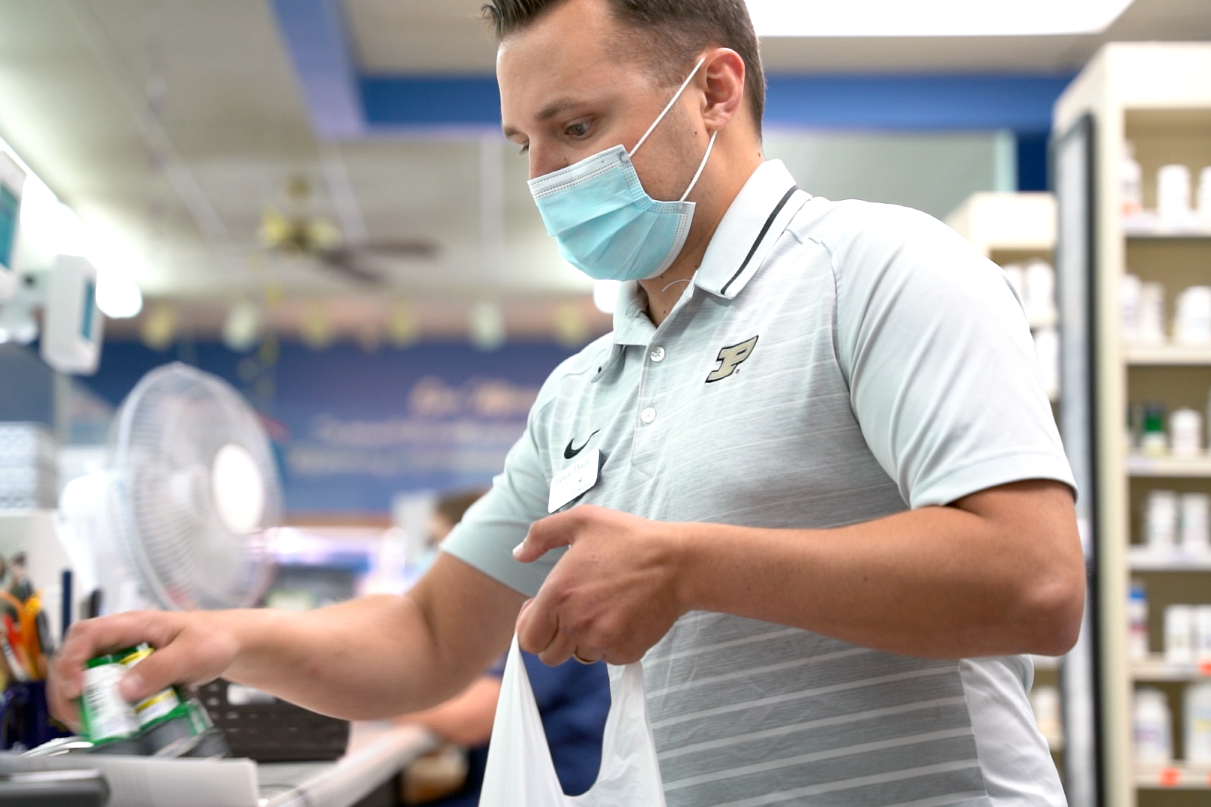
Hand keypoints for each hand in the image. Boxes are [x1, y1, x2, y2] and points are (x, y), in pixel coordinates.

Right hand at [49, 610, 238, 729]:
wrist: (228, 643)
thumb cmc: (214, 639)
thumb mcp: (193, 653)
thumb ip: (161, 669)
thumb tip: (125, 689)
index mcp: (134, 624)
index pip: (87, 635)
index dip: (72, 661)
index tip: (76, 689)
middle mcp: (122, 637)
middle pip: (74, 655)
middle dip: (65, 686)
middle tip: (75, 715)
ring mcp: (122, 654)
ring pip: (83, 671)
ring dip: (76, 698)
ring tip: (85, 723)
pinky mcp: (128, 671)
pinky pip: (101, 685)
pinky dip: (95, 704)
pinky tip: (102, 720)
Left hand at [512, 505, 686, 665]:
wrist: (677, 563)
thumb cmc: (629, 538)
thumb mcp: (582, 520)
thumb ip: (541, 534)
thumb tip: (518, 554)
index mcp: (558, 595)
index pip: (527, 639)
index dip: (531, 627)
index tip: (543, 612)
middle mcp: (576, 624)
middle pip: (549, 655)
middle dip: (555, 637)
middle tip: (572, 612)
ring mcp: (602, 641)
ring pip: (579, 656)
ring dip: (583, 640)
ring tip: (600, 610)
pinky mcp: (626, 651)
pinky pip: (607, 657)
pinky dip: (610, 643)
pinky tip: (621, 616)